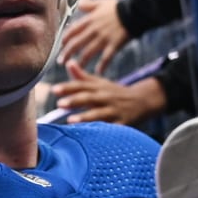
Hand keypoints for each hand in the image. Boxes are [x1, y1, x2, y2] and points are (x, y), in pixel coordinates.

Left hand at [51, 62, 166, 125]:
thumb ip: (82, 77)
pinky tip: (93, 135)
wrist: (143, 100)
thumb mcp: (100, 83)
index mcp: (99, 87)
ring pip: (99, 114)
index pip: (82, 85)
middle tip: (59, 104)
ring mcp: (114, 110)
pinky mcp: (122, 123)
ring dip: (85, 117)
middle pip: (89, 98)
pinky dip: (103, 131)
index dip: (68, 87)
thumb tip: (68, 62)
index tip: (54, 89)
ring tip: (70, 120)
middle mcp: (106, 97)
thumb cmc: (115, 93)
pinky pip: (112, 128)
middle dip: (75, 100)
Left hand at [58, 0, 130, 72]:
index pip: (73, 31)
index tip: (61, 45)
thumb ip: (89, 5)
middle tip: (61, 61)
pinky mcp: (114, 44)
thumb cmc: (118, 6)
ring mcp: (103, 38)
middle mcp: (94, 30)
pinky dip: (102, 65)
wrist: (134, 10)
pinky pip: (106, 57)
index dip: (65, 39)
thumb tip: (79, 5)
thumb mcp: (101, 2)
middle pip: (76, 44)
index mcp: (90, 20)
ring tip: (77, 67)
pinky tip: (98, 71)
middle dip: (67, 53)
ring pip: (88, 52)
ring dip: (81, 61)